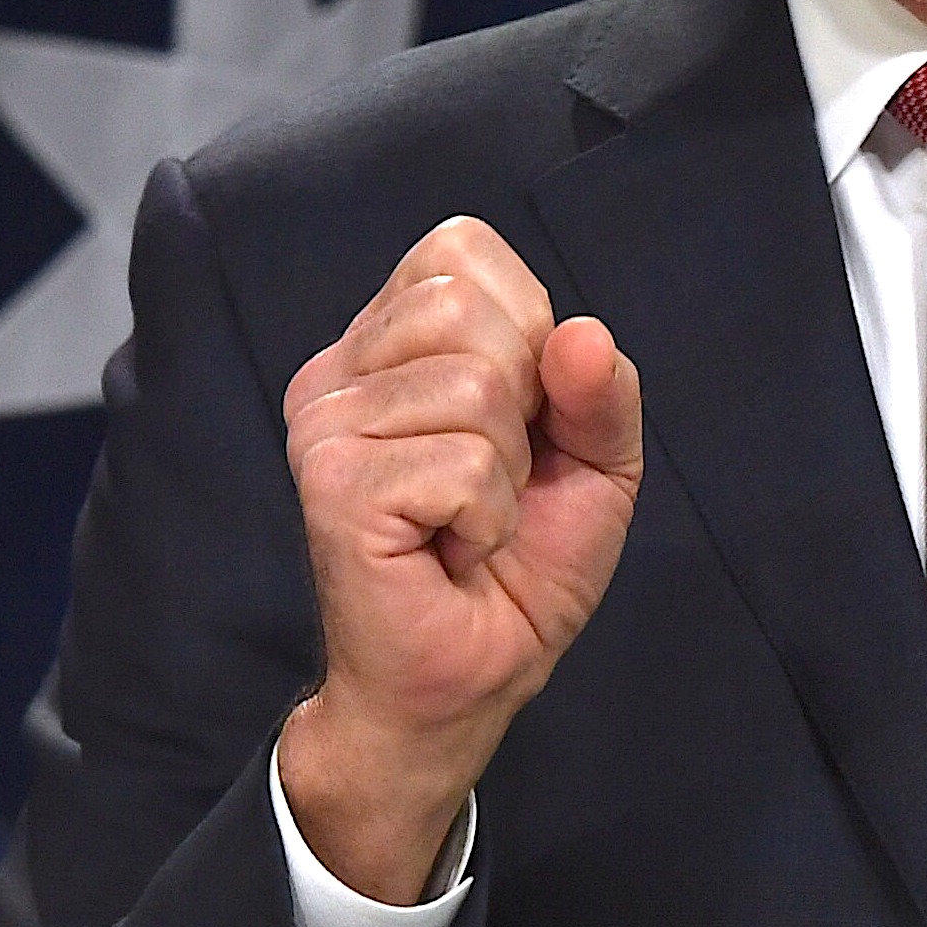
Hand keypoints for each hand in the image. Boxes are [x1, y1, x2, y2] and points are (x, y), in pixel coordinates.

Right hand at [275, 216, 642, 900]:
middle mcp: (339, 370)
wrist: (472, 676)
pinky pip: (466, 465)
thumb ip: (601, 385)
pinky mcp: (333, 486)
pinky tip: (452, 549)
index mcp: (387, 341)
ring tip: (470, 520)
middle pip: (469, 307)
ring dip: (508, 473)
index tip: (518, 416)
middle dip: (523, 402)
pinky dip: (489, 517)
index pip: (461, 250)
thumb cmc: (520, 565)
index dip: (527, 327)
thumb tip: (582, 334)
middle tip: (493, 479)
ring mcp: (325, 425)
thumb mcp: (595, 458)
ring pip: (478, 388)